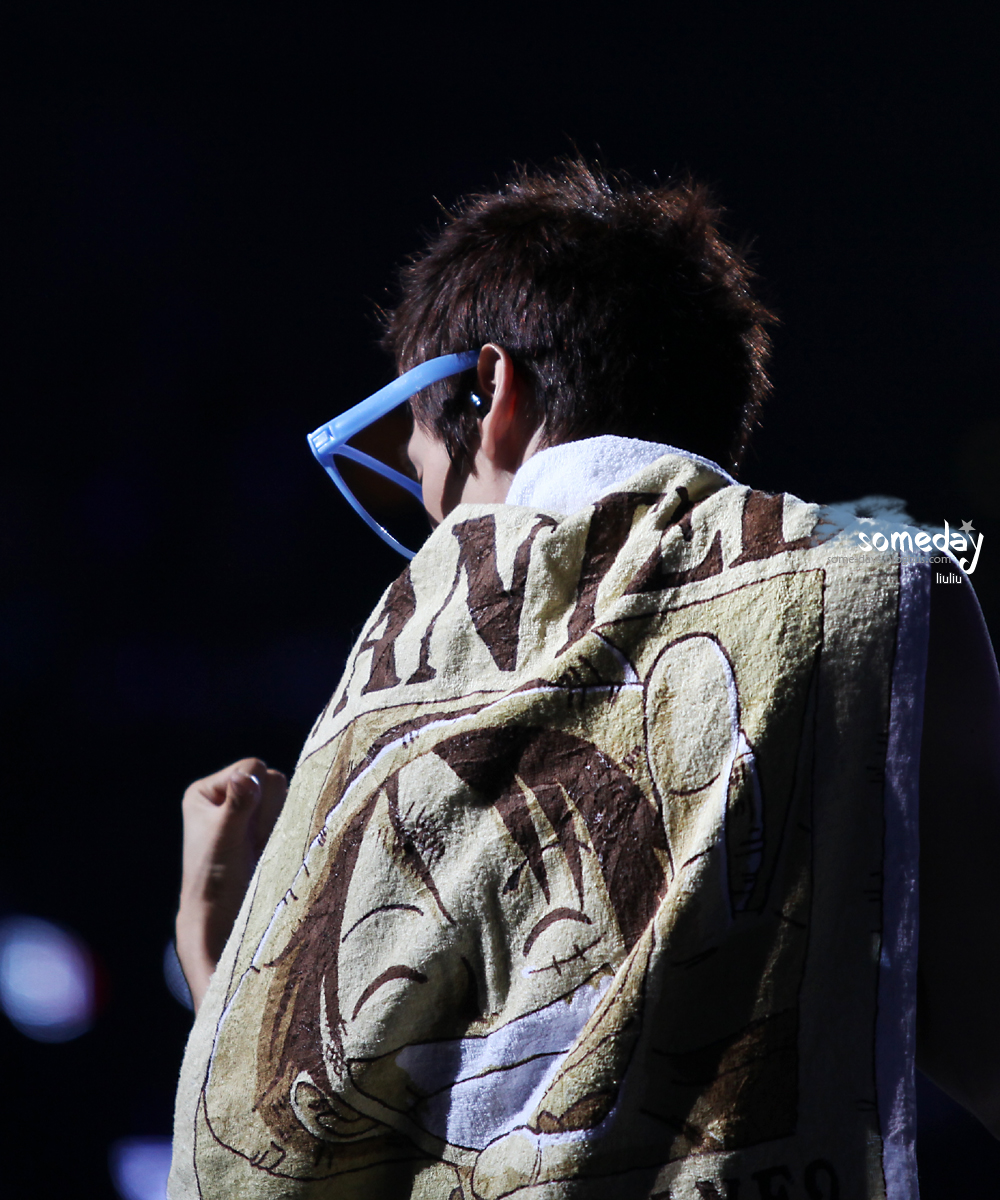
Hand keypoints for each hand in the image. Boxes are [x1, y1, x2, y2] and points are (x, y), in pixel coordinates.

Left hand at [175, 758, 287, 1011]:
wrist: (223, 920)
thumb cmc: (216, 881)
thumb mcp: (225, 839)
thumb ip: (237, 804)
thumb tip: (243, 775)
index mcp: (206, 790)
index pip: (251, 768)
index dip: (255, 796)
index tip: (240, 831)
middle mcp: (226, 795)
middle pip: (270, 779)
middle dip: (267, 811)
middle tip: (250, 842)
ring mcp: (247, 812)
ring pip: (284, 796)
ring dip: (276, 822)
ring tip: (258, 848)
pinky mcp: (263, 828)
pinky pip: (289, 812)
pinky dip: (284, 829)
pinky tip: (269, 849)